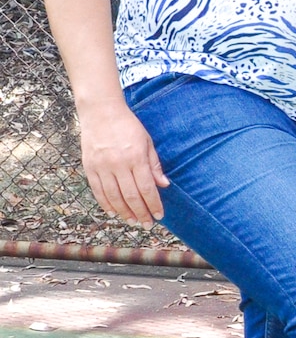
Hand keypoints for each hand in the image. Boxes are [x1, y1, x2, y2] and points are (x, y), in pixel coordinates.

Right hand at [78, 100, 169, 227]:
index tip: (159, 215)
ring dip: (124, 212)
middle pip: (130, 196)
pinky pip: (98, 192)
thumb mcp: (147, 141)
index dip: (153, 204)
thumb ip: (154, 164)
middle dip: (141, 213)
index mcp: (135, 157)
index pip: (146, 187)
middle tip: (147, 224)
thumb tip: (164, 184)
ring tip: (133, 220)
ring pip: (114, 198)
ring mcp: (102, 167)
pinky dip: (107, 204)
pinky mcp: (90, 168)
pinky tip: (114, 212)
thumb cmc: (128, 126)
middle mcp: (118, 164)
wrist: (101, 113)